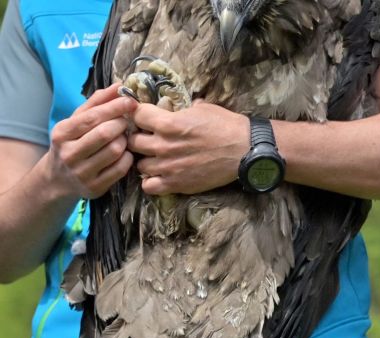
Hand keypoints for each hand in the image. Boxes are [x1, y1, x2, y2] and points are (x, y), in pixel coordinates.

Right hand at [47, 84, 136, 198]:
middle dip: (121, 124)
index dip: (114, 108)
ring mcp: (82, 173)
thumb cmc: (72, 143)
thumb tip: (118, 85)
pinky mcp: (95, 187)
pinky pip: (121, 169)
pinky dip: (128, 158)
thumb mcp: (77, 121)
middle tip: (127, 121)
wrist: (58, 180)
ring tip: (123, 137)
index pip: (92, 118)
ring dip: (126, 141)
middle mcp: (69, 154)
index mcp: (62, 133)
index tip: (131, 101)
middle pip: (105, 134)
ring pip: (115, 151)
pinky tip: (125, 153)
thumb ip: (97, 102)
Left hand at [128, 101, 248, 194]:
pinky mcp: (176, 184)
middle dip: (139, 138)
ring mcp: (168, 167)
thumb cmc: (227, 126)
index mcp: (168, 123)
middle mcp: (163, 145)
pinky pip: (149, 186)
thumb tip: (176, 107)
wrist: (245, 151)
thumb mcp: (203, 108)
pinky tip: (160, 175)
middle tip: (149, 138)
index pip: (137, 115)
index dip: (140, 115)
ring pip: (139, 164)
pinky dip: (151, 181)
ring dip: (146, 160)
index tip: (147, 117)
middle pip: (132, 141)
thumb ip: (183, 109)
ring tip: (157, 158)